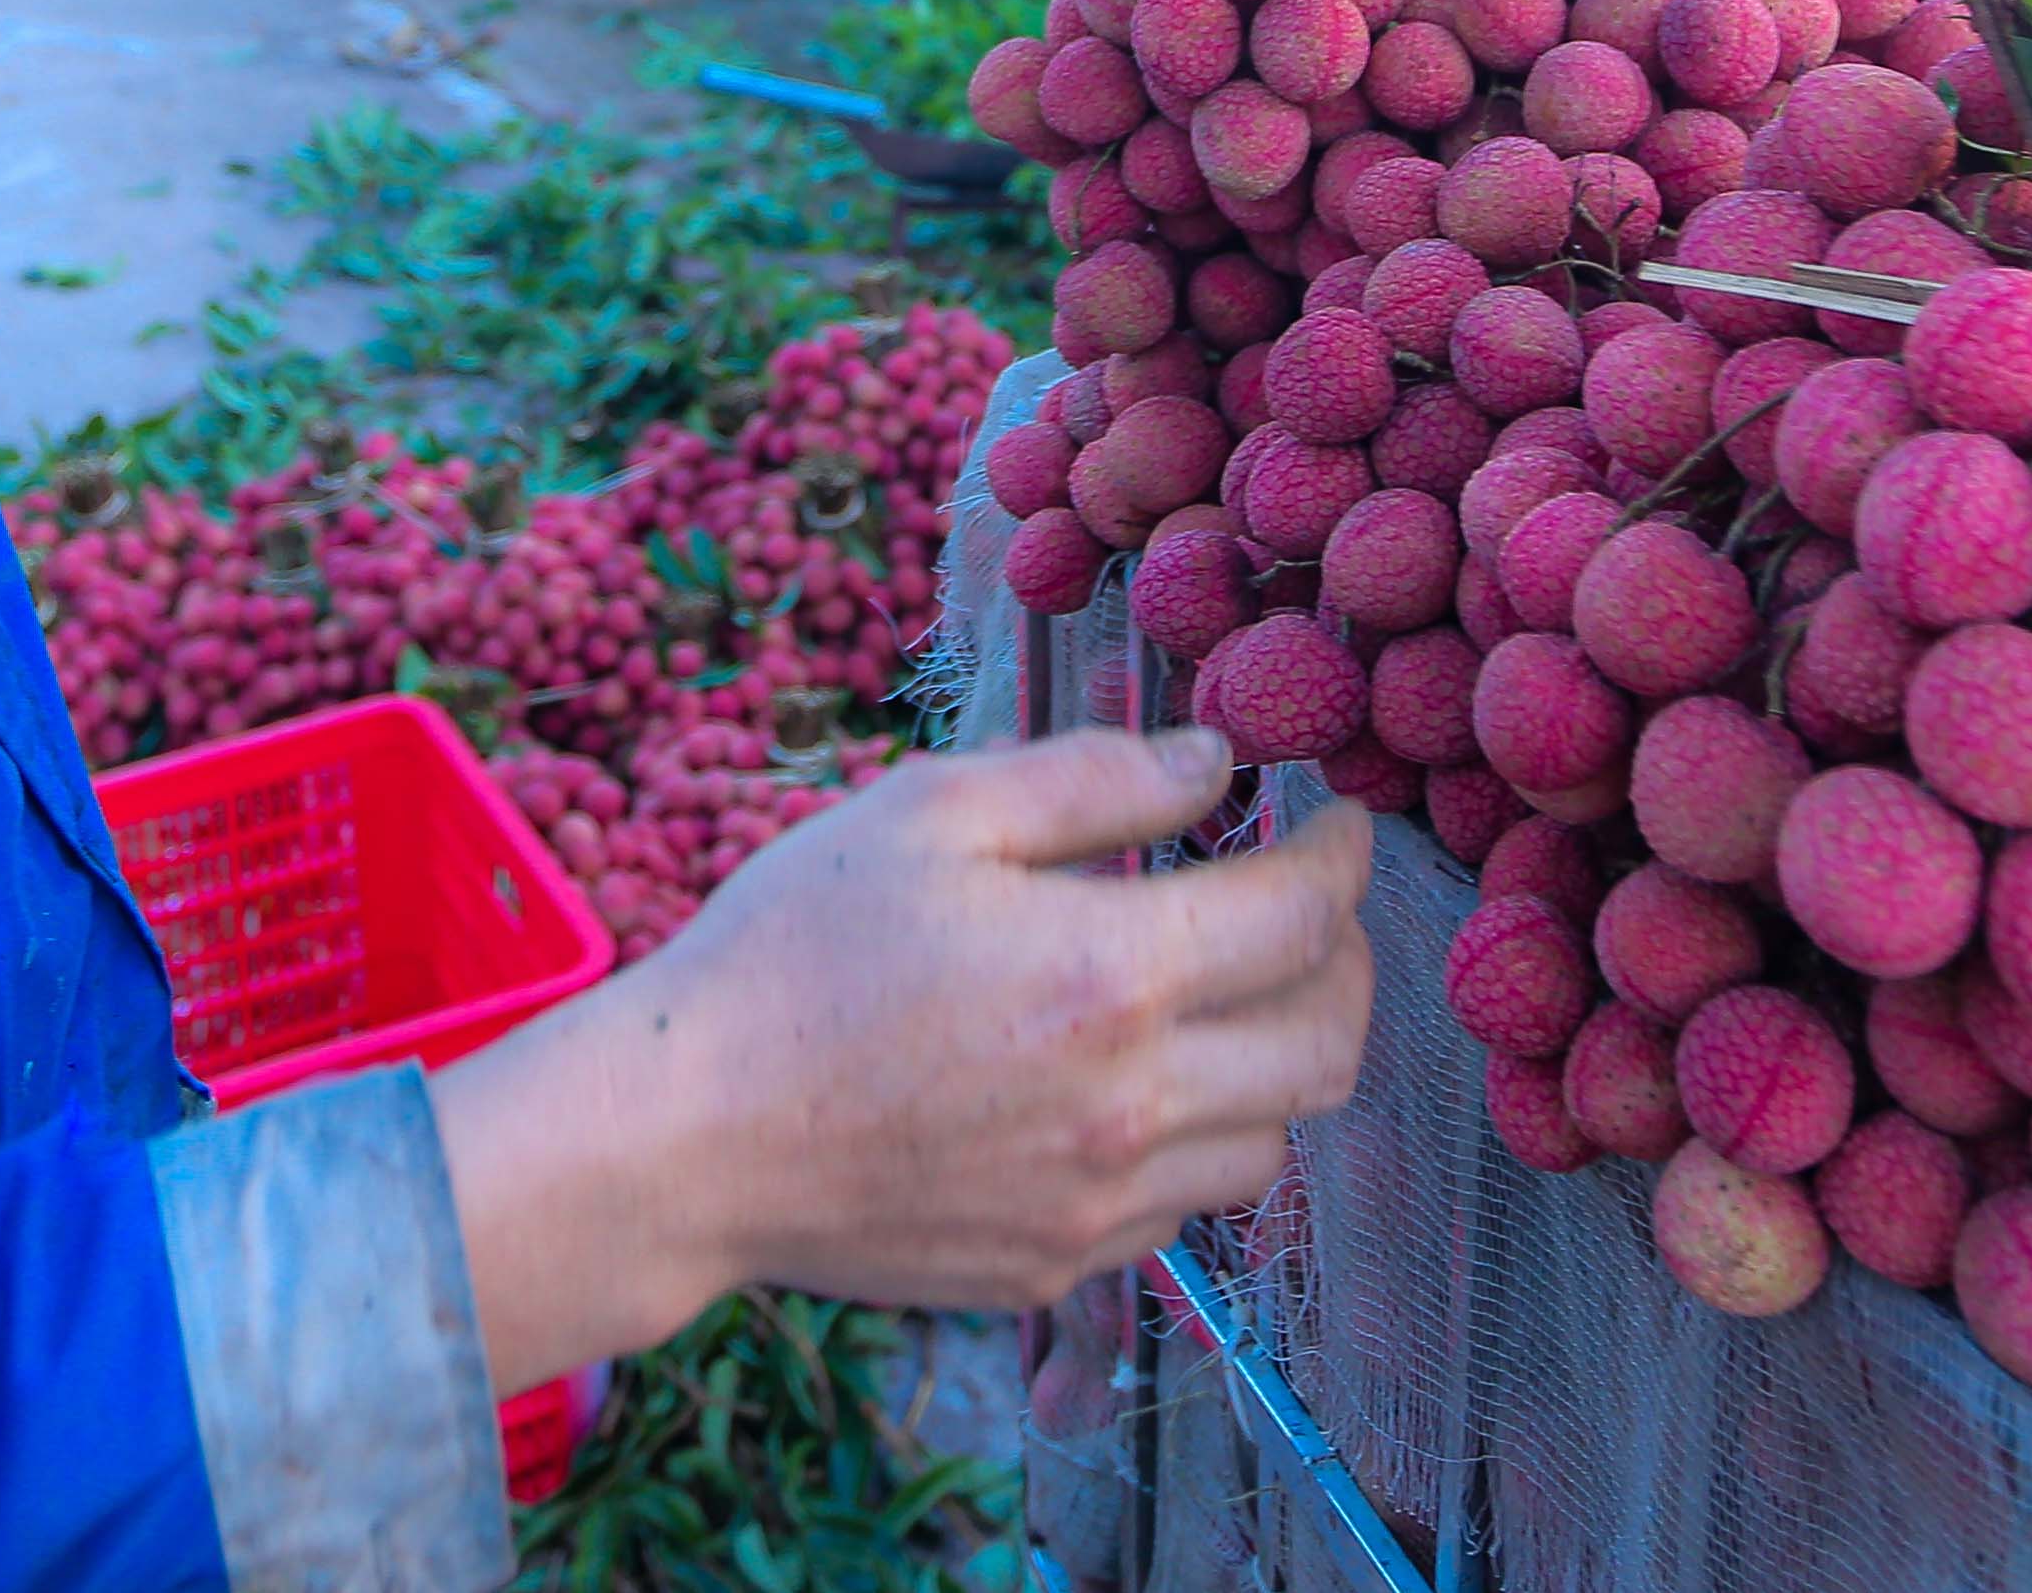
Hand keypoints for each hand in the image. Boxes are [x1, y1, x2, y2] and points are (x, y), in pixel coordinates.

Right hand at [426, 726, 1377, 1386]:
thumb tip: (1216, 763)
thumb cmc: (791, 954)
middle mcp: (1133, 1106)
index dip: (1343, 854)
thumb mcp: (929, 813)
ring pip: (1275, 1141)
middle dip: (1345, 963)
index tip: (1337, 821)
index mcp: (1112, 975)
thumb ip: (1092, 781)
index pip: (1305, 916)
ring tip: (1221, 998)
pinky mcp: (1058, 1268)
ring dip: (1274, 1059)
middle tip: (1306, 912)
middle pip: (1331, 1046)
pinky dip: (1195, 1141)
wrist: (686, 1137)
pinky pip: (1184, 1209)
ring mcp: (1099, 1205)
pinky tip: (1130, 1084)